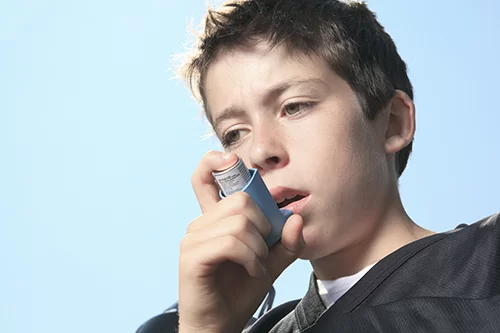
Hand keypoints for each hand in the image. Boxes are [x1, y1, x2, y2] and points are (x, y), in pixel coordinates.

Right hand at [178, 151, 305, 332]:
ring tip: (257, 265)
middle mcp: (200, 224)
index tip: (233, 160)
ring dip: (259, 247)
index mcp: (215, 219)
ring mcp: (192, 239)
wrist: (222, 324)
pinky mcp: (191, 257)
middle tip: (263, 249)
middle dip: (263, 225)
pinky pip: (231, 242)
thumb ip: (285, 242)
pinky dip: (251, 258)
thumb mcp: (271, 262)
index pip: (204, 176)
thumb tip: (296, 218)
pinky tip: (252, 272)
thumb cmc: (241, 290)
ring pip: (239, 221)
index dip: (215, 161)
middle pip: (240, 200)